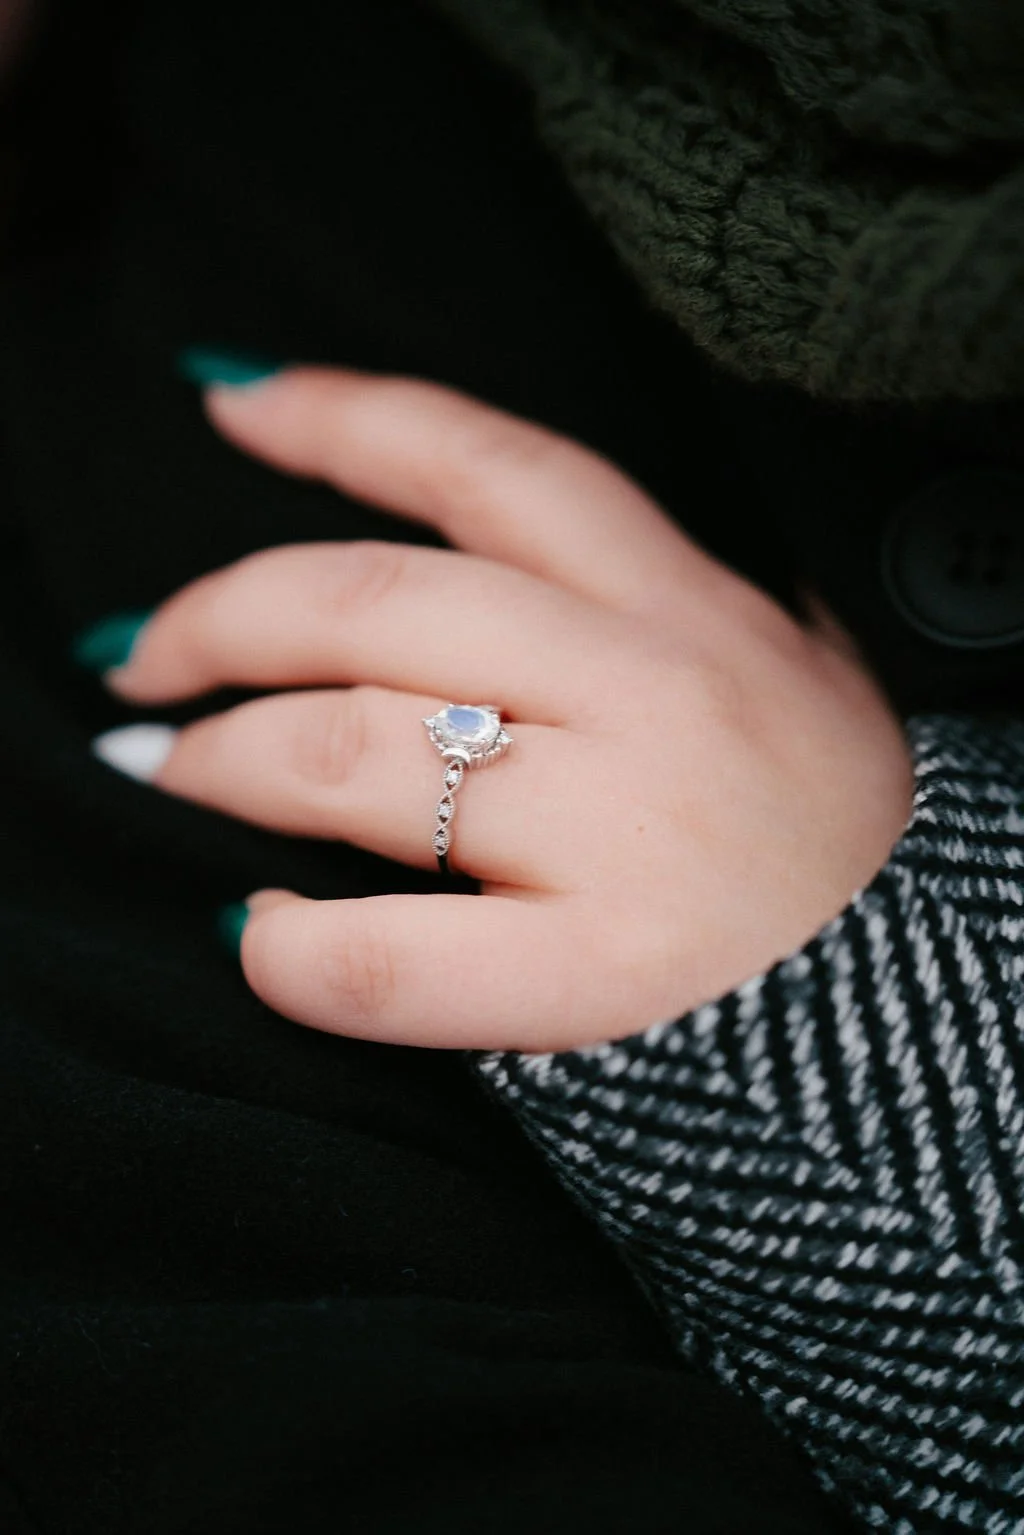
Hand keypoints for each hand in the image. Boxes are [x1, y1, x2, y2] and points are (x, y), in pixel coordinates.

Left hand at [102, 367, 913, 1050]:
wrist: (928, 998)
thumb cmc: (826, 831)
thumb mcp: (769, 663)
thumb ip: (640, 603)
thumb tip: (464, 562)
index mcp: (687, 603)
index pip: (490, 463)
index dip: (343, 416)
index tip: (234, 404)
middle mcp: (655, 688)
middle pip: (377, 604)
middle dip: (220, 618)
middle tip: (143, 657)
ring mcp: (630, 830)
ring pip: (358, 753)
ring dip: (225, 759)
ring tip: (174, 772)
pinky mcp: (608, 975)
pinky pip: (390, 957)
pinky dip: (290, 946)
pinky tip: (261, 933)